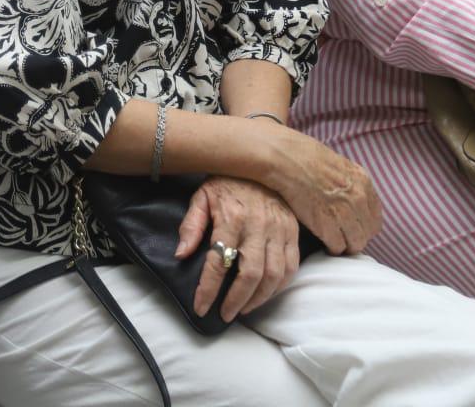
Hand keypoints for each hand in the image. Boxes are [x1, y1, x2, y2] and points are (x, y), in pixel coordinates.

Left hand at [176, 175, 299, 320]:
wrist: (260, 160)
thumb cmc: (226, 182)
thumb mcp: (201, 197)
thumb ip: (191, 226)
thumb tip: (181, 255)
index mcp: (232, 217)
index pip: (219, 262)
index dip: (208, 289)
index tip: (201, 308)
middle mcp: (258, 225)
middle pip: (250, 275)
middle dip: (236, 301)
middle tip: (225, 315)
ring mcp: (279, 229)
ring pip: (274, 275)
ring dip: (259, 299)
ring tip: (244, 309)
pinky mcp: (293, 230)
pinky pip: (292, 266)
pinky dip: (279, 286)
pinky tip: (265, 293)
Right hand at [259, 128, 381, 255]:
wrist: (286, 160)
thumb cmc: (306, 157)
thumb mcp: (339, 163)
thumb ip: (350, 182)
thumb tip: (353, 196)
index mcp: (362, 182)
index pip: (375, 217)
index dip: (365, 226)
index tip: (356, 229)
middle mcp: (358, 199)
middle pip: (368, 233)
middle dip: (357, 237)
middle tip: (345, 238)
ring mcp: (343, 213)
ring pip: (355, 243)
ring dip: (346, 246)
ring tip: (336, 244)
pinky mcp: (326, 225)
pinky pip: (337, 246)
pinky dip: (332, 248)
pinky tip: (325, 245)